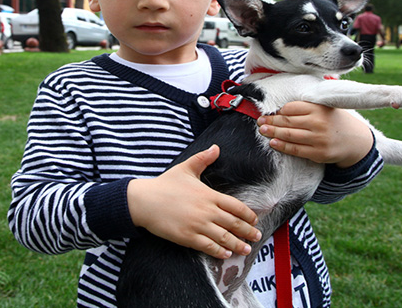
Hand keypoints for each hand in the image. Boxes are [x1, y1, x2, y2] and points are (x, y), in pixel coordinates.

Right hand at [127, 145, 260, 259]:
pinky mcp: (187, 237)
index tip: (254, 220)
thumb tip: (216, 147)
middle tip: (256, 237)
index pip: (236, 206)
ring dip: (237, 245)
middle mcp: (206, 211)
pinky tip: (225, 254)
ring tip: (246, 249)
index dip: (248, 215)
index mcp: (209, 195)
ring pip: (224, 238)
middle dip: (248, 231)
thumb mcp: (185, 168)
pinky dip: (219, 252)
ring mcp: (197, 225)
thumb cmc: (165, 184)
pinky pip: (208, 247)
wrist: (144, 201)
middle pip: (234, 223)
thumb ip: (203, 158)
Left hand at [257, 102, 373, 167]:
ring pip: (289, 135)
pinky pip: (296, 149)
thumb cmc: (333, 120)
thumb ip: (305, 106)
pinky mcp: (319, 153)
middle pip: (288, 121)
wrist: (355, 140)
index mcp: (319, 108)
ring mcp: (319, 139)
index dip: (279, 111)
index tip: (269, 112)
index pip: (292, 108)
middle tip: (260, 121)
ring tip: (263, 130)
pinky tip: (273, 143)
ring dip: (273, 133)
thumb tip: (279, 109)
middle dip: (271, 121)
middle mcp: (319, 122)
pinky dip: (282, 146)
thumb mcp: (324, 107)